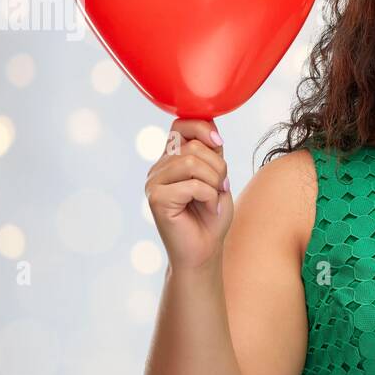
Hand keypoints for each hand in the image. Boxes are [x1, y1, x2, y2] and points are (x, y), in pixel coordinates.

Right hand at [145, 118, 231, 271]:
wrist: (205, 249)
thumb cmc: (211, 214)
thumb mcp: (217, 175)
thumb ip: (211, 151)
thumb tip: (211, 125)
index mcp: (171, 159)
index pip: (180, 124)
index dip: (202, 128)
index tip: (219, 144)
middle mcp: (159, 167)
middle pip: (193, 146)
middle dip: (218, 167)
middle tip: (220, 187)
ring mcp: (154, 182)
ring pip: (193, 162)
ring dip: (214, 182)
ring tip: (213, 199)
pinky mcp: (156, 198)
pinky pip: (192, 185)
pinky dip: (209, 197)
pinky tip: (208, 209)